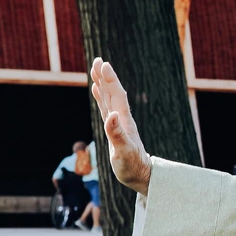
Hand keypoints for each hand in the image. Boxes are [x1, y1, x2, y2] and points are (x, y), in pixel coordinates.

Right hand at [90, 58, 152, 195]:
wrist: (140, 175)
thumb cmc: (132, 166)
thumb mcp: (123, 151)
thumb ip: (116, 134)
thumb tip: (110, 116)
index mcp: (123, 121)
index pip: (117, 96)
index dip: (110, 80)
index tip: (103, 64)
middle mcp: (121, 119)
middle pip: (112, 93)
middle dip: (105, 76)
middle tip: (97, 60)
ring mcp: (117, 123)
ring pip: (108, 98)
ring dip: (102, 83)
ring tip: (95, 69)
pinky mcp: (113, 129)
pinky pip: (105, 108)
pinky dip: (100, 97)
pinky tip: (96, 90)